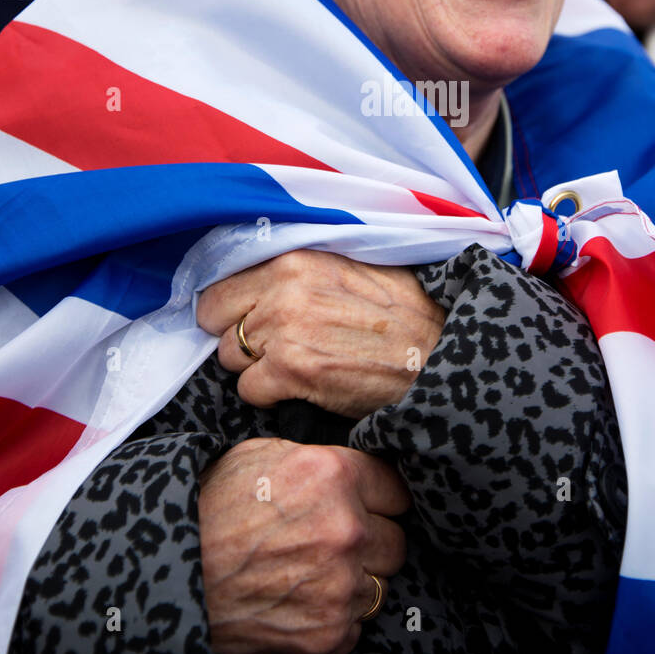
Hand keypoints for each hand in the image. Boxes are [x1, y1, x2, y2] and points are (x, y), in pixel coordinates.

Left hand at [196, 250, 445, 418]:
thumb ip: (305, 267)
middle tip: (276, 348)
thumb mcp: (355, 267)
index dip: (234, 308)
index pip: (221, 283)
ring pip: (230, 358)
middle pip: (218, 321)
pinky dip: (271, 396)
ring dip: (256, 368)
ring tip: (299, 365)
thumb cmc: (404, 316)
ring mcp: (284, 329)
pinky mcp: (290, 370)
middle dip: (241, 338)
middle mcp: (284, 287)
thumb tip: (262, 274)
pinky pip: (249, 390)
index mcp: (296, 257)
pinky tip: (304, 387)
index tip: (252, 320)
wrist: (436, 358)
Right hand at [198, 437, 410, 653]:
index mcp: (333, 477)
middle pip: (395, 541)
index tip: (363, 508)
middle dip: (369, 543)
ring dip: (351, 584)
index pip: (396, 490)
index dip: (377, 500)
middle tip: (327, 545)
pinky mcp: (328, 635)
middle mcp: (345, 531)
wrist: (163, 577)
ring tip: (303, 576)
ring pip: (377, 586)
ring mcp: (340, 587)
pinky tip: (294, 605)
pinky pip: (354, 626)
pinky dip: (331, 620)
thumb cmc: (207, 510)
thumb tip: (355, 469)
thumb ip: (318, 460)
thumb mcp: (259, 456)